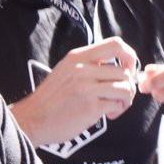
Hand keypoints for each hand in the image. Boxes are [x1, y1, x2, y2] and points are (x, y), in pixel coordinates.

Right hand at [10, 37, 138, 144]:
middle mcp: (83, 69)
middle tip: (121, 97)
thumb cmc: (53, 97)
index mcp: (78, 57)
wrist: (33, 119)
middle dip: (129, 86)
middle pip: (125, 72)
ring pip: (125, 88)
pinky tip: (108, 114)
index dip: (130, 56)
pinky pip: (117, 104)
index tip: (129, 68)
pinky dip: (117, 110)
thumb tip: (121, 66)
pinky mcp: (90, 107)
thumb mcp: (67, 70)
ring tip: (115, 106)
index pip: (116, 44)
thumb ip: (89, 64)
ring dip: (126, 100)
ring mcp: (86, 88)